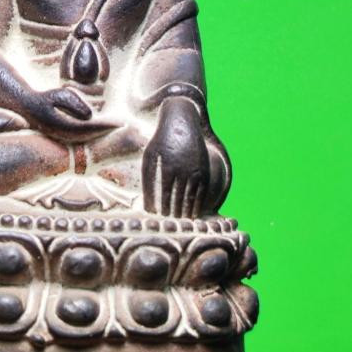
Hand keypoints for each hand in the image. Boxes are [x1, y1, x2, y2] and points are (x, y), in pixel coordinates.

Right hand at [26, 88, 118, 141]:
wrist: (26, 106)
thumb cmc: (42, 97)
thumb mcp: (58, 96)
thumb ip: (74, 104)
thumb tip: (89, 115)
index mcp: (61, 127)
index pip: (88, 129)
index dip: (105, 126)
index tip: (119, 123)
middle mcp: (62, 135)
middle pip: (90, 136)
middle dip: (106, 132)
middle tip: (124, 127)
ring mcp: (62, 137)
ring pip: (86, 138)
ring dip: (101, 134)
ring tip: (117, 128)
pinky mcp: (63, 135)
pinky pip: (82, 136)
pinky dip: (94, 132)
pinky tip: (103, 127)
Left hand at [142, 97, 209, 216]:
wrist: (182, 123)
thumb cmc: (160, 142)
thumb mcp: (150, 157)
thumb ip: (148, 180)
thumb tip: (147, 206)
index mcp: (167, 166)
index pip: (165, 195)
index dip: (163, 210)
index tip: (159, 221)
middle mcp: (183, 168)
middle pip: (179, 199)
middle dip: (175, 215)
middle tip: (170, 228)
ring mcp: (196, 169)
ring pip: (192, 197)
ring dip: (187, 213)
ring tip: (180, 226)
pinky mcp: (204, 169)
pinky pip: (202, 192)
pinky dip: (198, 205)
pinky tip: (193, 214)